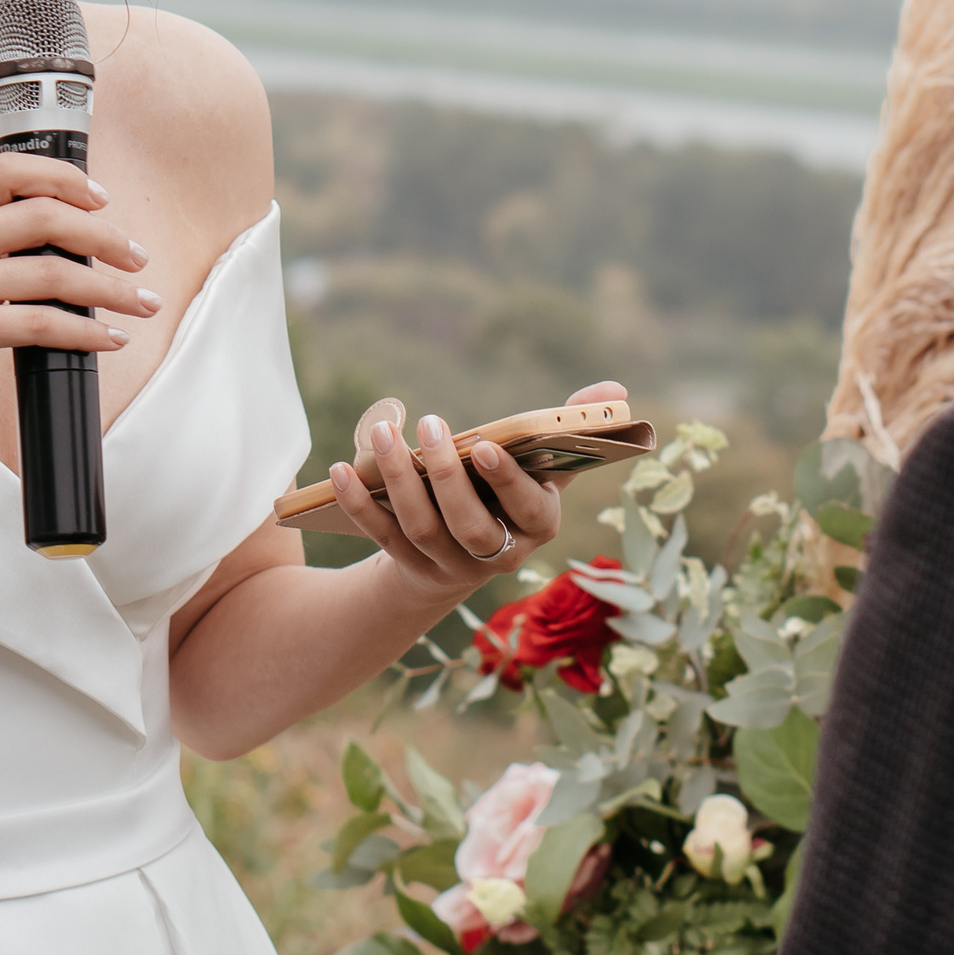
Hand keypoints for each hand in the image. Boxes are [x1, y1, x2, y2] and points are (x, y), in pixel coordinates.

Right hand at [0, 154, 160, 454]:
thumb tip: (74, 234)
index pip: (6, 172)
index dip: (63, 177)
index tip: (102, 199)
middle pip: (43, 217)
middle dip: (106, 237)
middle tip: (137, 259)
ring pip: (53, 272)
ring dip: (112, 289)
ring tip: (140, 303)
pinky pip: (42, 323)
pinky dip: (88, 331)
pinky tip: (109, 338)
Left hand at [326, 382, 627, 599]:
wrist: (464, 557)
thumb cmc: (509, 493)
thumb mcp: (544, 464)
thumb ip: (573, 425)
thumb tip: (614, 390)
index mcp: (537, 526)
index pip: (529, 512)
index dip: (508, 482)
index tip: (487, 444)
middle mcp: (496, 555)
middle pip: (468, 525)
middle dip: (447, 476)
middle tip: (431, 425)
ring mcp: (449, 565)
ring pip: (420, 528)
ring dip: (399, 479)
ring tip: (383, 432)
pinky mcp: (407, 565)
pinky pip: (380, 535)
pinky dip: (358, 503)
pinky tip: (339, 470)